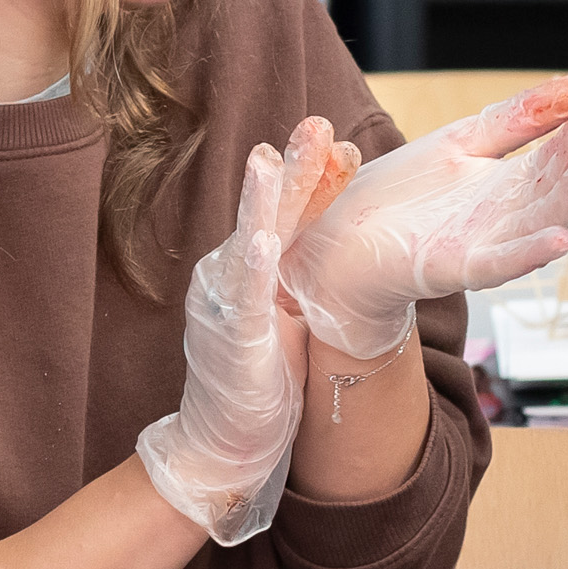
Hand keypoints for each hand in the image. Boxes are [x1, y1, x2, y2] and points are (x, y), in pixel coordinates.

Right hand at [138, 122, 347, 545]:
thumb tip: (330, 250)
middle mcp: (234, 277)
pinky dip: (251, 262)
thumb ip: (295, 280)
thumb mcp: (286, 318)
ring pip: (249, 240)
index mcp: (254, 272)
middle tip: (317, 123)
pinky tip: (262, 235)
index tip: (345, 145)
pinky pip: (242, 295)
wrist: (222, 445)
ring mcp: (228, 304)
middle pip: (269, 214)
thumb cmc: (257, 384)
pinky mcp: (231, 338)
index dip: (315, 180)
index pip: (289, 216)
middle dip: (294, 169)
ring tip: (274, 157)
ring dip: (264, 200)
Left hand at [280, 78, 567, 358]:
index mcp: (512, 182)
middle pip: (560, 180)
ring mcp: (483, 243)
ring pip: (540, 221)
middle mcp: (508, 215)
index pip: (564, 146)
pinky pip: (496, 265)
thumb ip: (516, 118)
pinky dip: (526, 255)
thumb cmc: (399, 197)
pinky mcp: (450, 267)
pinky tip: (559, 241)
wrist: (336, 243)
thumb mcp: (462, 143)